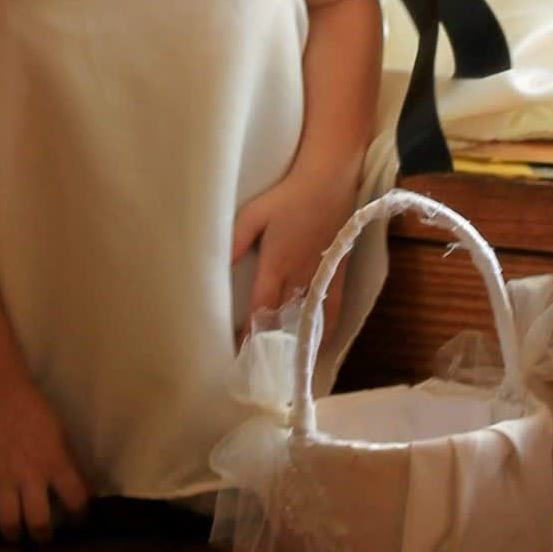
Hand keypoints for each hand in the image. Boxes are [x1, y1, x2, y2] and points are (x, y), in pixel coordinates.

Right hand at [0, 380, 91, 544]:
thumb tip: (80, 491)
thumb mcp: (61, 435)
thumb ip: (68, 465)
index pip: (75, 500)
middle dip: (43, 536)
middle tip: (43, 536)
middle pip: (38, 522)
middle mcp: (30, 475)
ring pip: (9, 523)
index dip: (80, 517)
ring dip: (15, 535)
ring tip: (18, 534)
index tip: (78, 521)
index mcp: (55, 462)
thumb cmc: (35, 412)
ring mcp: (2, 478)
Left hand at [231, 170, 354, 349]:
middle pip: (283, 323)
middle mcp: (299, 280)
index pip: (260, 310)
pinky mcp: (336, 279)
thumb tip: (215, 264)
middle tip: (257, 367)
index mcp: (276, 266)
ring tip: (283, 366)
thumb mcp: (254, 214)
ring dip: (294, 345)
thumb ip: (235, 240)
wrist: (328, 184)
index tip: (238, 353)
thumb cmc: (287, 197)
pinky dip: (322, 335)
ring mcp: (320, 281)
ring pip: (308, 324)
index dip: (249, 334)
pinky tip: (314, 349)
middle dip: (270, 345)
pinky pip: (331, 316)